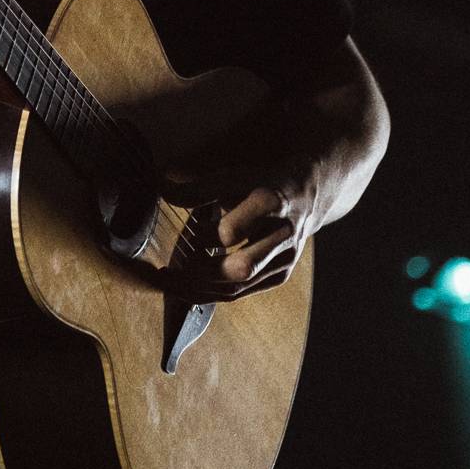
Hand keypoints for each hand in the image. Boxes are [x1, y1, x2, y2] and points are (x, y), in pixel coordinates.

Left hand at [162, 163, 317, 303]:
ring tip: (169, 281)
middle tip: (171, 267)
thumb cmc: (263, 183)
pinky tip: (187, 286)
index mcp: (271, 202)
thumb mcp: (235, 176)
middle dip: (200, 272)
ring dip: (198, 288)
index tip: (179, 235)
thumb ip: (199, 187)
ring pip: (238, 285)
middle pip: (240, 267)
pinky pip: (241, 292)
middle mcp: (283, 234)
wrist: (307, 195)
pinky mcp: (281, 275)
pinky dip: (211, 293)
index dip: (199, 235)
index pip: (230, 231)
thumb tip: (162, 189)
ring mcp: (285, 258)